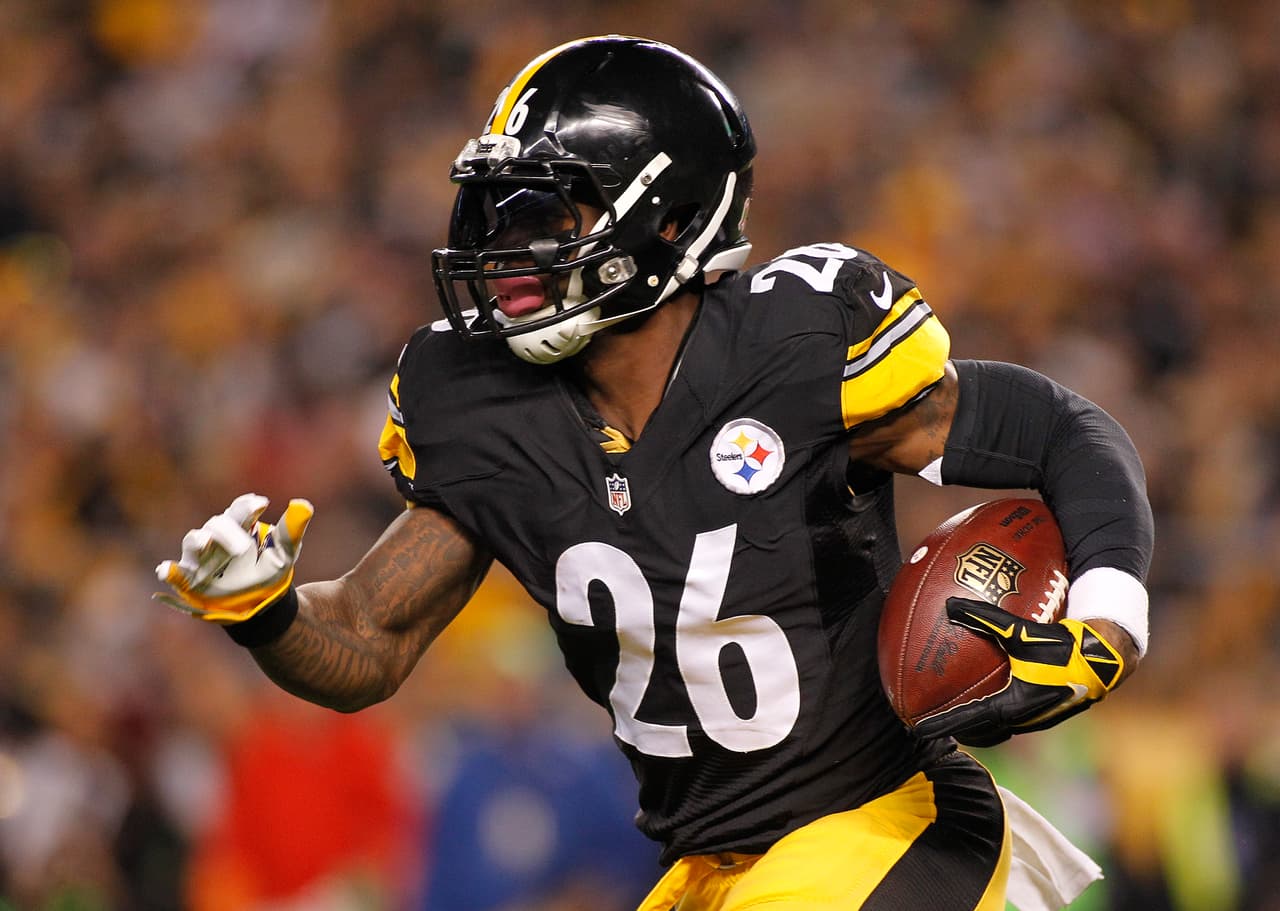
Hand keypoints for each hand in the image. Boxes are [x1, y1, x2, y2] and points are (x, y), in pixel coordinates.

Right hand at [155, 494, 313, 623]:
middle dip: (230, 531)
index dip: (246, 505)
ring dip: (198, 541)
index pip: (239, 509)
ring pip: (193, 541)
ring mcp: (202, 557)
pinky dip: (169, 571)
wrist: (259, 604)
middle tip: (245, 548)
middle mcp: (217, 538)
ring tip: (205, 542)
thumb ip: (291, 530)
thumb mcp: (284, 552)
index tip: (261, 504)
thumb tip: (304, 505)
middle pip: (218, 524)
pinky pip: (175, 573)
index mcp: (240, 527)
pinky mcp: (190, 579)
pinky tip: (165, 570)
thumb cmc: (269, 572)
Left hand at [913, 597, 1124, 746]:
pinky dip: (996, 716)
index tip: (917, 729)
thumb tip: (950, 605)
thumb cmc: (1064, 646)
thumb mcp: (1021, 631)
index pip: (967, 719)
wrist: (1106, 658)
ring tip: (959, 719)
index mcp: (1013, 705)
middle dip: (957, 730)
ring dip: (978, 727)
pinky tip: (994, 697)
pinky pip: (1014, 720)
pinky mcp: (1048, 712)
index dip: (941, 724)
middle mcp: (1023, 718)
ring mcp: (1037, 718)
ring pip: (998, 729)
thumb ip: (985, 618)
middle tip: (933, 724)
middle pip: (981, 732)